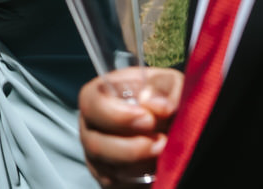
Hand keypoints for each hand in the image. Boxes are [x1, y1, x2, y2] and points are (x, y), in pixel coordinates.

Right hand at [79, 68, 181, 186]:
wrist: (170, 123)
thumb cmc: (163, 98)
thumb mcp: (169, 85)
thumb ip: (164, 90)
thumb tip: (155, 105)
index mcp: (100, 95)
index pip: (91, 104)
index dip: (116, 115)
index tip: (148, 119)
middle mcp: (91, 126)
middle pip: (95, 144)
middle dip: (131, 148)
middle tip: (162, 142)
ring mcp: (97, 154)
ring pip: (107, 170)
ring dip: (139, 165)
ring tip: (164, 153)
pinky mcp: (108, 177)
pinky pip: (116, 185)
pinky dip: (138, 180)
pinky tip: (156, 168)